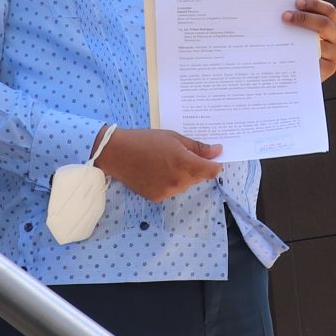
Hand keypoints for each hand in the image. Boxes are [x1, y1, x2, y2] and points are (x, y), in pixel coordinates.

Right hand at [96, 128, 223, 201]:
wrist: (117, 153)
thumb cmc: (146, 140)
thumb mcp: (174, 138)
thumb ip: (197, 147)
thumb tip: (217, 151)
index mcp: (185, 164)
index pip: (212, 171)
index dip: (216, 165)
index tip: (214, 158)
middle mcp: (179, 181)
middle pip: (199, 177)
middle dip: (197, 167)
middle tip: (183, 154)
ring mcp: (168, 191)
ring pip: (185, 184)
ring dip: (184, 175)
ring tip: (167, 161)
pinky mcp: (157, 197)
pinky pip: (172, 190)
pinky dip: (171, 182)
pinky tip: (158, 171)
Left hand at [285, 0, 335, 81]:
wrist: (303, 73)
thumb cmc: (300, 46)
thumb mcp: (303, 31)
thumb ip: (298, 20)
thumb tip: (283, 10)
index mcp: (334, 25)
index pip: (329, 11)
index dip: (314, 5)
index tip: (297, 2)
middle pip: (325, 24)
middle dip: (304, 18)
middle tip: (285, 16)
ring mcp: (335, 55)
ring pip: (320, 43)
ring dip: (300, 37)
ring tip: (282, 34)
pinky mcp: (329, 69)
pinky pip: (316, 61)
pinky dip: (302, 55)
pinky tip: (288, 52)